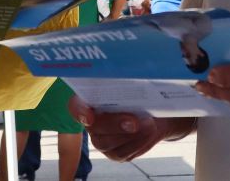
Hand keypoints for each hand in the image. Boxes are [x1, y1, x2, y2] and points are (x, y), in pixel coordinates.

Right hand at [67, 96, 193, 161]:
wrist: (154, 114)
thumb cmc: (140, 94)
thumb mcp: (134, 85)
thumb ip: (128, 84)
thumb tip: (133, 76)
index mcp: (89, 100)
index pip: (75, 106)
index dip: (79, 111)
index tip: (89, 116)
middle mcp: (91, 121)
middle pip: (95, 127)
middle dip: (114, 124)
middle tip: (134, 121)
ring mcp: (102, 139)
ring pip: (107, 143)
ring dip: (130, 135)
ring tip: (149, 125)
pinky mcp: (115, 153)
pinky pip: (123, 153)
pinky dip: (138, 142)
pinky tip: (149, 133)